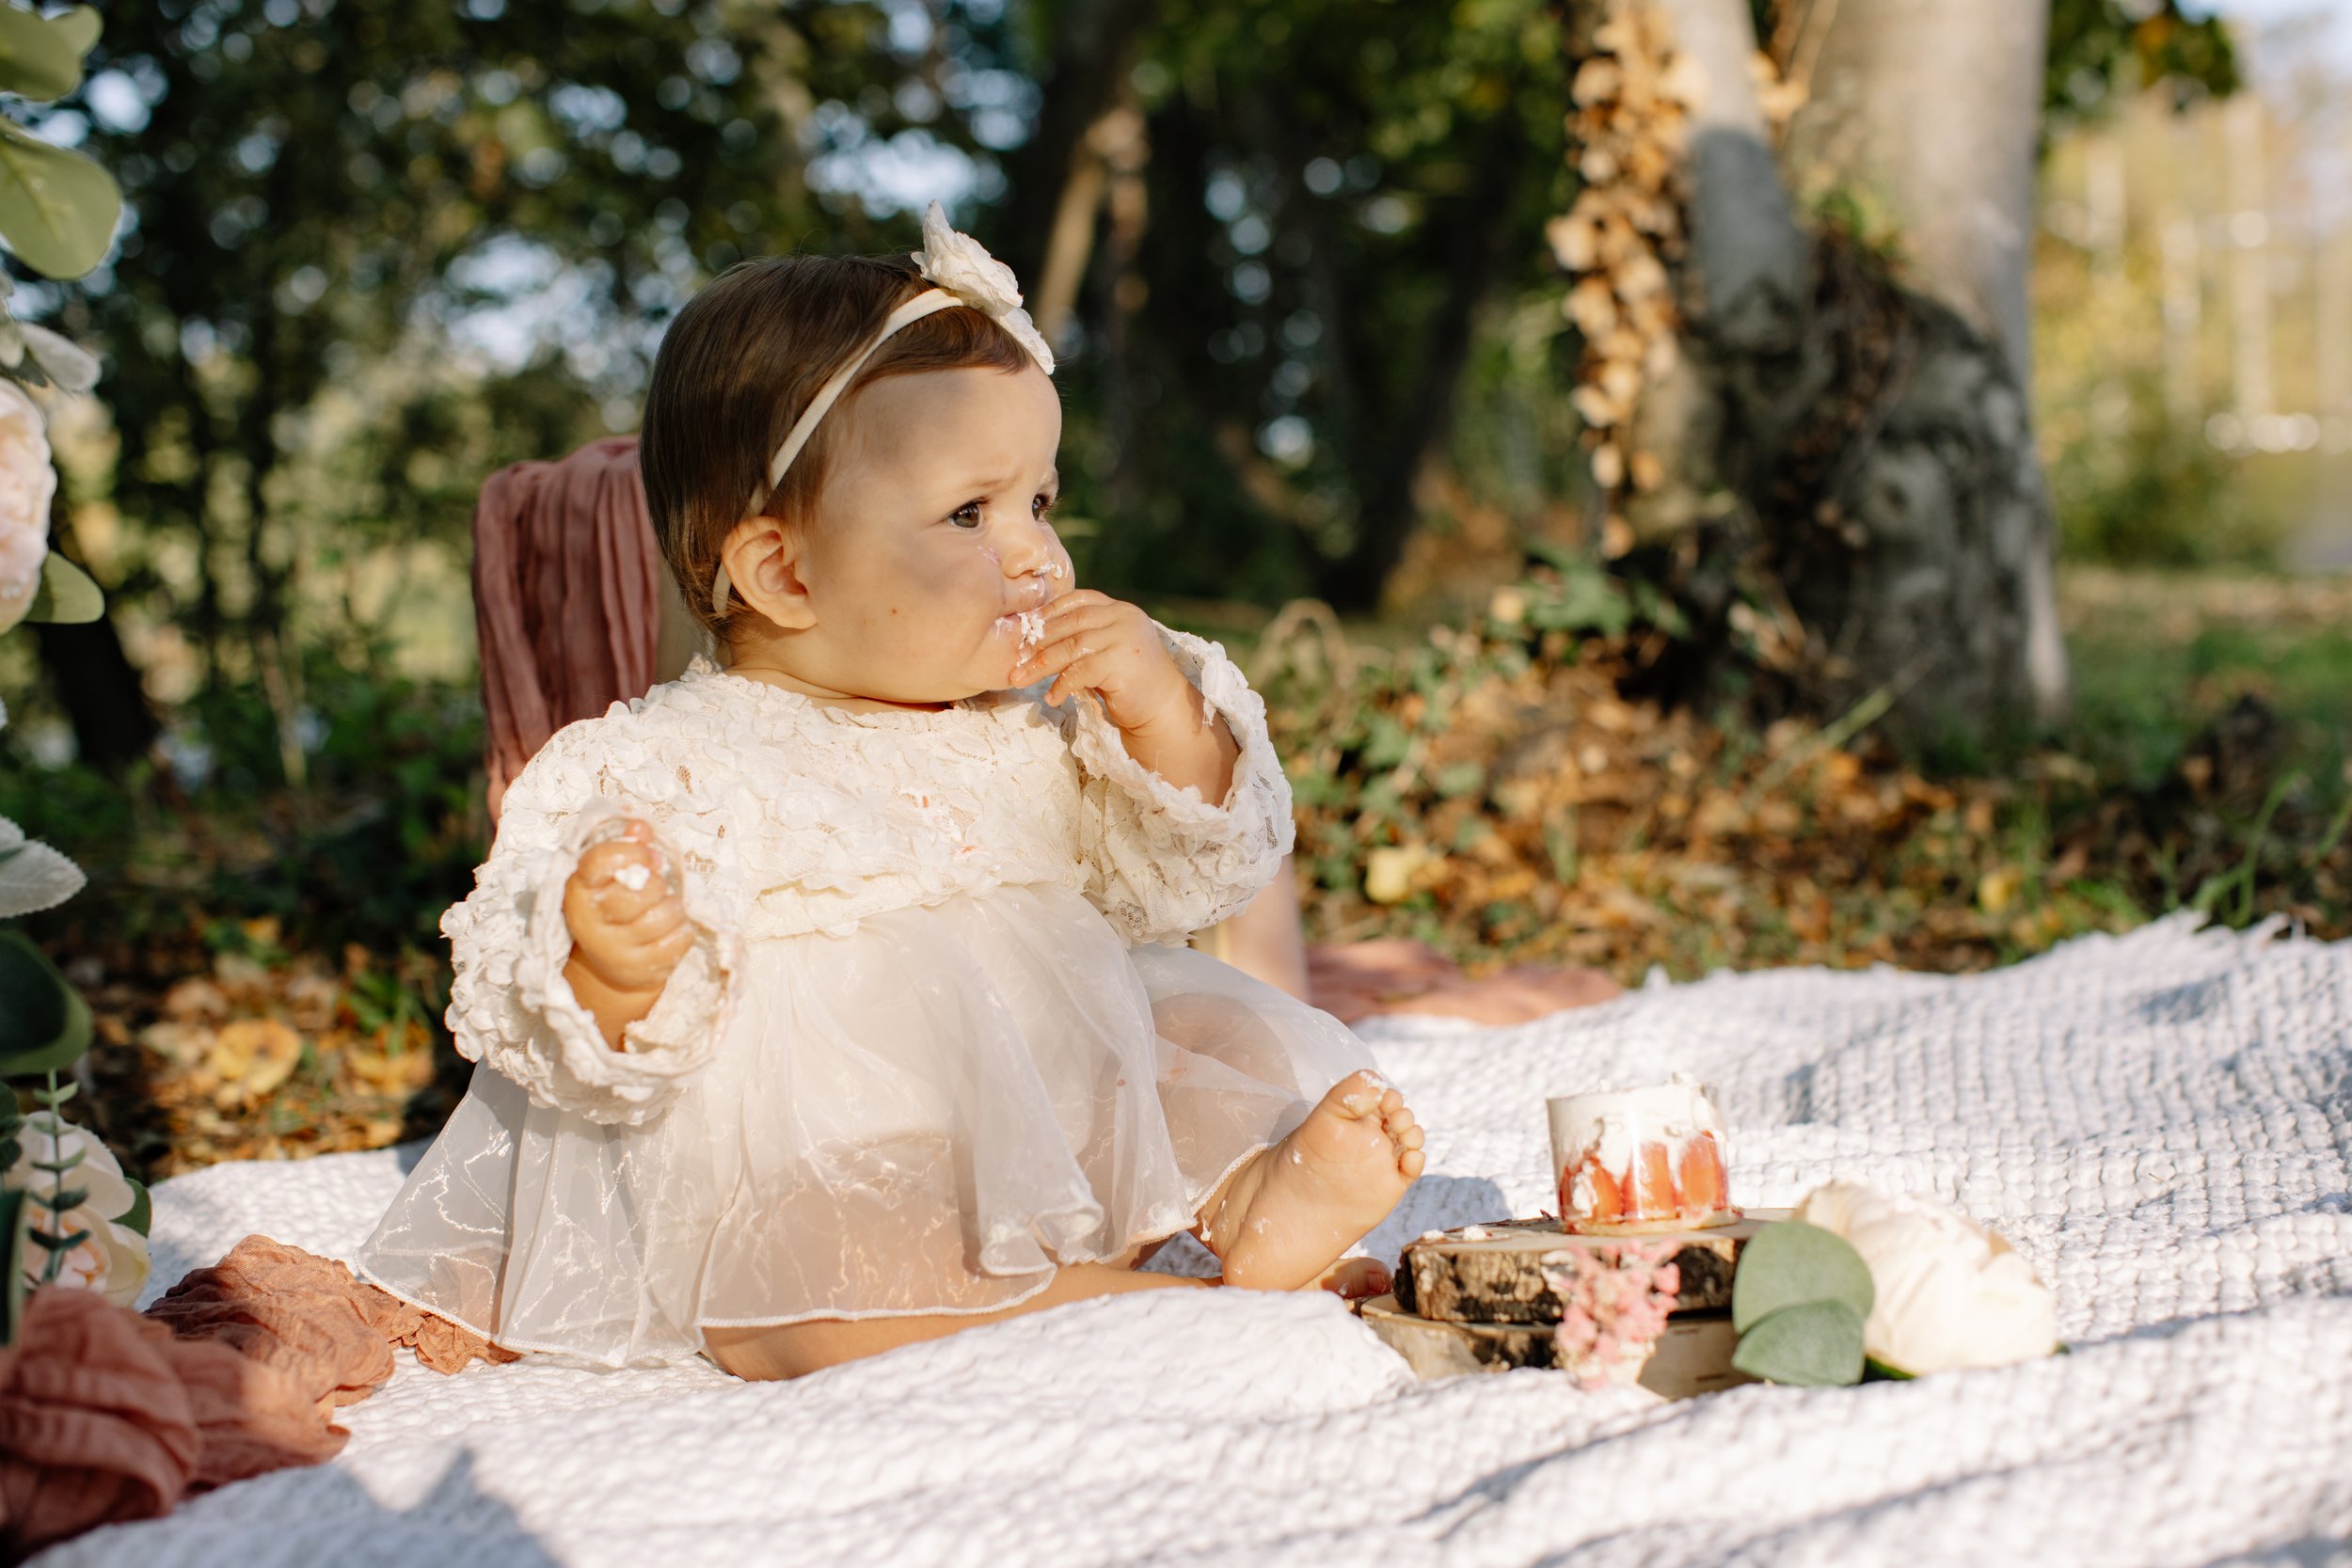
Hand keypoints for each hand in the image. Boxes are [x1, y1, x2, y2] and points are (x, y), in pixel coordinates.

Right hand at [563, 820, 691, 1000]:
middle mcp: (589, 922)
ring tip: (663, 910)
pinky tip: (668, 931)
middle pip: (643, 890)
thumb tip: (640, 825)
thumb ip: (626, 848)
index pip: (602, 860)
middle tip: (654, 890)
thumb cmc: (614, 909)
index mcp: (578, 891)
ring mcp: (613, 950)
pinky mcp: (638, 970)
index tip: (652, 857)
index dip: (634, 852)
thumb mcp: (611, 877)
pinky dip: (683, 931)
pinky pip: (680, 939)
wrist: (608, 965)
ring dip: (674, 908)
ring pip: (666, 915)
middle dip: (658, 885)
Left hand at [1007, 590, 1196, 737]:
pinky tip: (1052, 697)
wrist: (1164, 709)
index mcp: (1120, 610)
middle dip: (1039, 641)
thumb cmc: (1131, 682)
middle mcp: (1124, 618)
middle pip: (1071, 623)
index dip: (1050, 611)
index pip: (1079, 600)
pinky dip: (1062, 685)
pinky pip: (1080, 671)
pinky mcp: (1122, 664)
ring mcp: (1125, 639)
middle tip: (1015, 658)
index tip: (1027, 627)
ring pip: (1071, 646)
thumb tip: (1037, 637)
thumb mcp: (1109, 649)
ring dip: (1042, 664)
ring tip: (1021, 678)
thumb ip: (1086, 637)